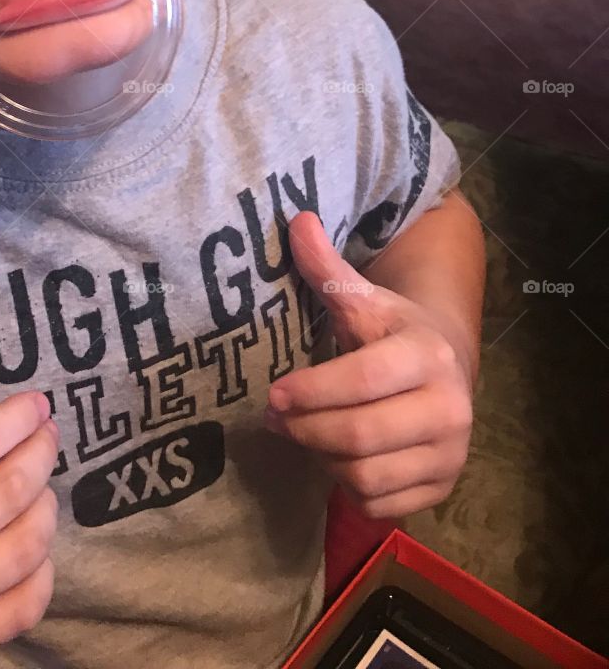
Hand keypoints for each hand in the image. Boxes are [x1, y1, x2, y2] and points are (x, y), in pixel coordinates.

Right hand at [0, 317, 58, 659]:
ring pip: (26, 547)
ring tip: (40, 480)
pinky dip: (41, 570)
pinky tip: (31, 539)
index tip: (37, 402)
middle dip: (41, 451)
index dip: (18, 417)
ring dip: (46, 503)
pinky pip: (23, 607)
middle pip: (11, 492)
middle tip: (46, 432)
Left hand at [264, 212, 473, 518]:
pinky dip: (347, 486)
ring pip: (365, 475)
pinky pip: (378, 504)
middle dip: (306, 429)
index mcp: (429, 355)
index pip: (364, 380)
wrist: (448, 368)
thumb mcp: (364, 298)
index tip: (272, 393)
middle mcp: (451, 408)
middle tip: (274, 418)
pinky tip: (336, 457)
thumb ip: (328, 269)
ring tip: (305, 432)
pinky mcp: (444, 489)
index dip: (313, 391)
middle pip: (360, 435)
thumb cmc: (392, 330)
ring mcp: (452, 453)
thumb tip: (297, 220)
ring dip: (323, 458)